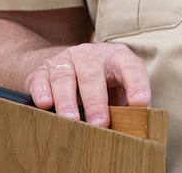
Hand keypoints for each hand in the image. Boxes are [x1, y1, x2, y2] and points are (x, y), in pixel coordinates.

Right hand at [26, 41, 150, 125]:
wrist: (69, 63)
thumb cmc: (103, 82)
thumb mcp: (119, 87)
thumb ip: (127, 103)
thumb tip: (135, 127)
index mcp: (116, 57)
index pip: (130, 67)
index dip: (136, 84)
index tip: (140, 103)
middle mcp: (90, 55)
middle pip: (92, 75)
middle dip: (96, 101)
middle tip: (100, 123)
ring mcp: (65, 60)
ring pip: (64, 77)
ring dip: (67, 100)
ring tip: (72, 120)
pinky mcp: (43, 70)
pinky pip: (41, 79)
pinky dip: (42, 91)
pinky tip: (45, 104)